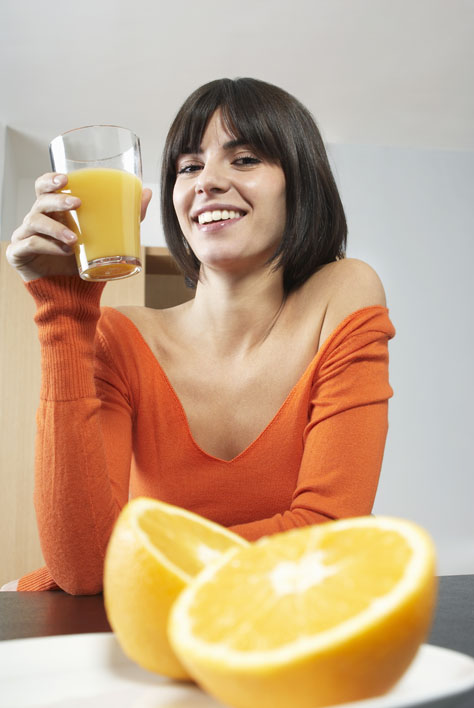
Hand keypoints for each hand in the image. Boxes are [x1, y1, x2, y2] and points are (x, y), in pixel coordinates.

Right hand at [6, 175, 152, 282]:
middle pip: (40, 200)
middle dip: (57, 200)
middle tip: (77, 204)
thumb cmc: (88, 265)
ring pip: (34, 221)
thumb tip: (147, 193)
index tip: (66, 179)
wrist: (76, 297)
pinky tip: (64, 252)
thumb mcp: (109, 239)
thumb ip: (126, 217)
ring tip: (74, 239)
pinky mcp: (18, 254)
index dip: (50, 180)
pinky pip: (29, 244)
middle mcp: (37, 220)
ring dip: (55, 227)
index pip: (45, 188)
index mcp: (54, 212)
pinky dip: (47, 246)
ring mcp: (25, 236)